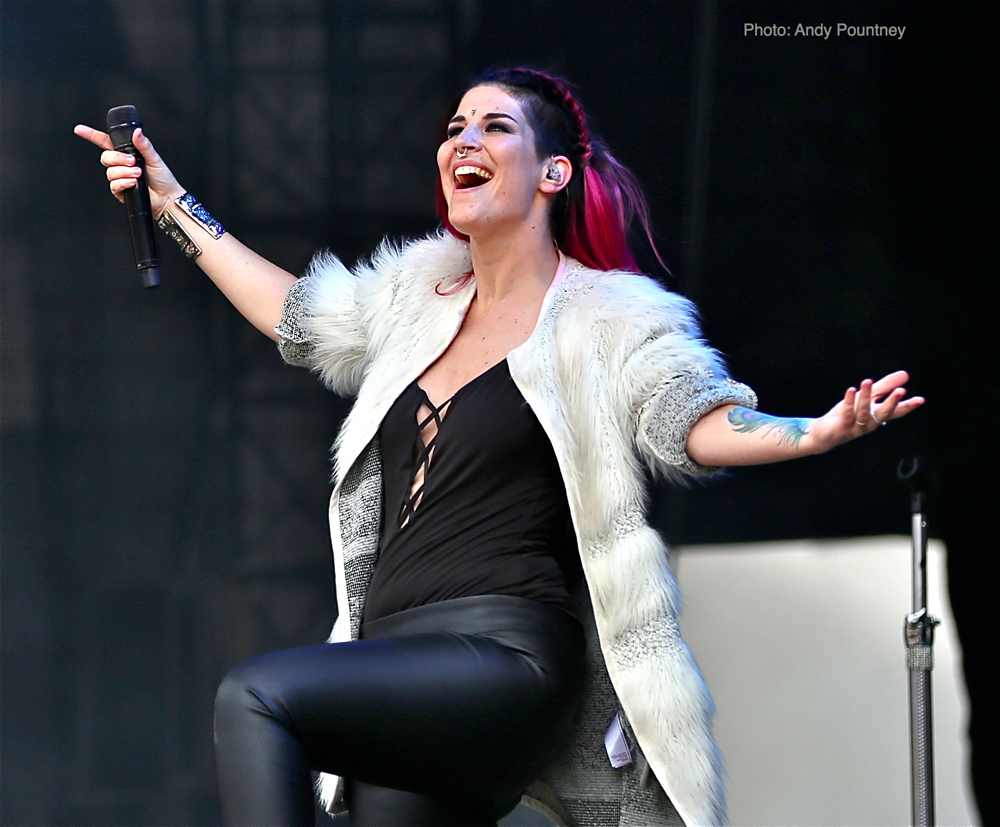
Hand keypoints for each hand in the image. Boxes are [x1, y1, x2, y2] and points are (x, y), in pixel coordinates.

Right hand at [73, 124, 183, 217]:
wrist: (167, 198)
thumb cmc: (163, 179)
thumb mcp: (154, 158)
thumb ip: (144, 145)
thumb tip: (137, 131)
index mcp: (127, 154)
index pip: (106, 142)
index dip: (92, 135)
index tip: (80, 129)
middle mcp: (121, 165)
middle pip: (106, 157)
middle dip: (118, 158)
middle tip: (133, 162)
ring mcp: (120, 178)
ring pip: (110, 172)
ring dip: (124, 172)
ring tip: (138, 174)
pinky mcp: (121, 191)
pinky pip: (114, 185)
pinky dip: (124, 182)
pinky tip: (134, 183)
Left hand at [806, 370, 924, 453]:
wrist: (823, 434)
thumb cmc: (847, 415)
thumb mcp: (866, 398)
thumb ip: (884, 387)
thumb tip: (905, 374)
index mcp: (876, 417)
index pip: (895, 412)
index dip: (907, 406)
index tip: (920, 400)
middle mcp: (869, 424)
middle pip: (883, 414)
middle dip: (892, 403)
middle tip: (901, 391)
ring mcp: (855, 427)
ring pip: (863, 412)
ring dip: (866, 397)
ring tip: (868, 381)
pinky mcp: (841, 427)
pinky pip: (846, 414)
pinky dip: (849, 402)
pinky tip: (851, 390)